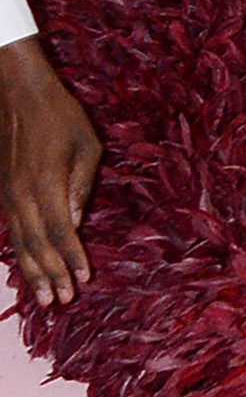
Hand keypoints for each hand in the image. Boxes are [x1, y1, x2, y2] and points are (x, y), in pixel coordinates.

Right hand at [1, 35, 100, 305]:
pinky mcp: (3, 191)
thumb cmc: (60, 116)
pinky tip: (27, 267)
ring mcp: (7, 195)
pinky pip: (11, 229)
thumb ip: (80, 186)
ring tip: (45, 296)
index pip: (59, 233)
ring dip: (32, 271)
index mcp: (45, 185)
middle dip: (50, 275)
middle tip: (62, 301)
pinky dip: (20, 252)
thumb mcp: (86, 146)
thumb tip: (75, 222)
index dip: (71, 259)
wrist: (18, 94)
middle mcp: (20, 196)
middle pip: (36, 246)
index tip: (84, 280)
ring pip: (19, 242)